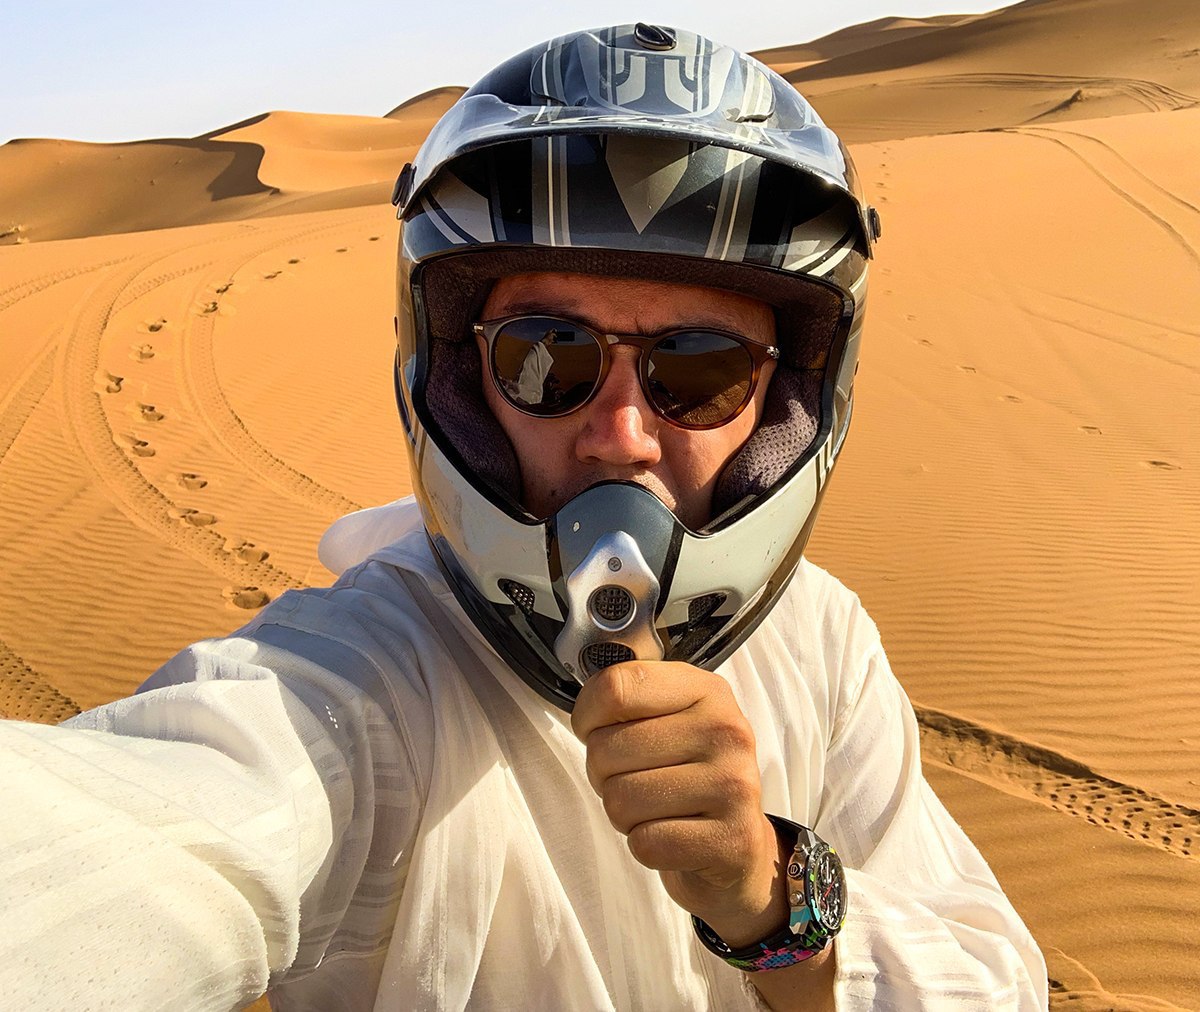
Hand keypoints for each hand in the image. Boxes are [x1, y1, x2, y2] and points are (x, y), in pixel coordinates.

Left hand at [571, 660, 788, 945]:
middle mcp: (725, 731)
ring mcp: (733, 785)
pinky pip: (645, 843)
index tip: (597, 730)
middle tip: (635, 779)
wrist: (736, 843)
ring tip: (654, 808)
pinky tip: (671, 834)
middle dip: (604, 774)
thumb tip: (586, 708)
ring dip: (624, 813)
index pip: (616, 688)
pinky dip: (645, 846)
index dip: (587, 716)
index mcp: (706, 691)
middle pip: (606, 749)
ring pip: (620, 800)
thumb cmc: (689, 774)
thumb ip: (628, 698)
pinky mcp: (731, 839)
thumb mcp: (668, 716)